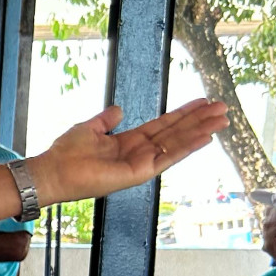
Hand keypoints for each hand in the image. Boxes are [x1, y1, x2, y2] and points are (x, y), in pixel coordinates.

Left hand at [28, 98, 228, 205]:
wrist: (53, 171)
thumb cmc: (65, 153)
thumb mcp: (89, 128)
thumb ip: (106, 120)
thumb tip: (118, 110)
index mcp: (128, 142)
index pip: (163, 125)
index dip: (182, 113)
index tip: (202, 102)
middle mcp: (139, 153)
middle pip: (176, 132)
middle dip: (199, 120)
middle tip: (223, 108)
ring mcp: (141, 163)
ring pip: (177, 143)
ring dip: (200, 130)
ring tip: (222, 119)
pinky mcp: (139, 173)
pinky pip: (168, 157)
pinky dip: (187, 146)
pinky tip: (205, 137)